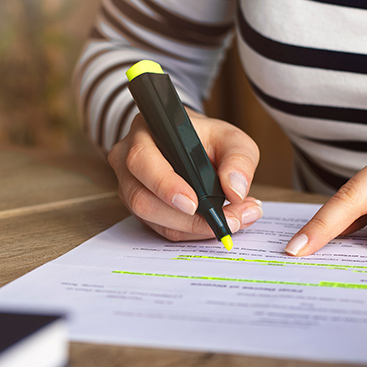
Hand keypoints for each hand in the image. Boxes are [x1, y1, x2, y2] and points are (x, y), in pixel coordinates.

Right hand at [108, 110, 263, 240]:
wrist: (188, 147)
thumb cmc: (205, 140)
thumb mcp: (230, 139)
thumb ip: (238, 160)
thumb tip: (235, 191)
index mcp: (143, 135)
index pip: (142, 161)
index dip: (165, 185)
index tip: (194, 204)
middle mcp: (128, 163)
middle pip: (143, 200)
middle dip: (188, 219)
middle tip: (230, 219)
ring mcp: (130, 190)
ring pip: (154, 220)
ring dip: (195, 228)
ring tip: (233, 220)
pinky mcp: (140, 211)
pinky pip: (162, 228)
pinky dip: (192, 232)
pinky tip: (217, 224)